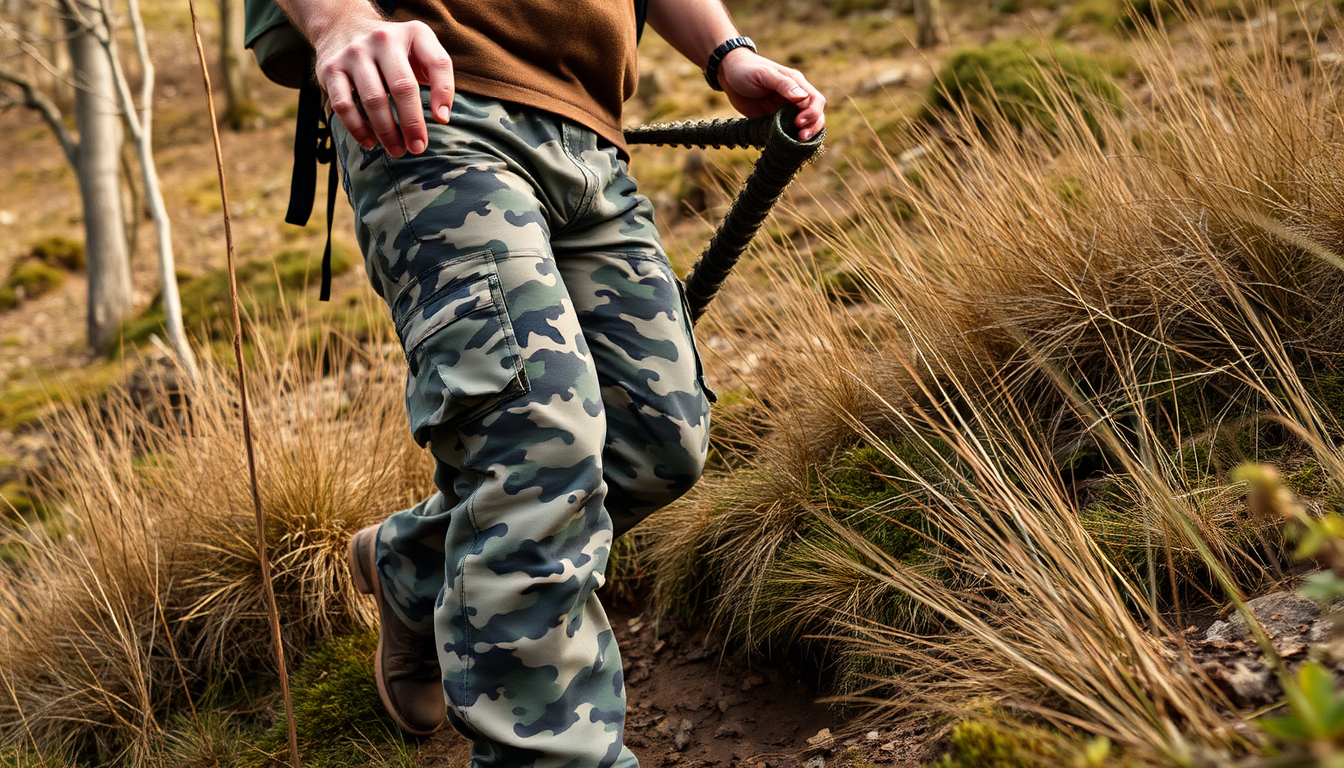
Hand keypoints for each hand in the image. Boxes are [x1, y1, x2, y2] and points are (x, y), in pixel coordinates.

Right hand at [313, 19, 453, 156]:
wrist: (343, 26)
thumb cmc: (394, 51)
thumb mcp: (420, 50)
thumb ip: (438, 76)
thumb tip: (441, 117)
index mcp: (414, 32)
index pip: (437, 62)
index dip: (443, 93)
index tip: (442, 120)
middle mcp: (383, 38)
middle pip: (402, 87)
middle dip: (412, 123)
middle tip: (418, 147)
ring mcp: (354, 53)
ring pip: (373, 100)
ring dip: (387, 131)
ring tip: (396, 150)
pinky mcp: (331, 69)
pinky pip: (344, 105)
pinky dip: (358, 128)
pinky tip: (370, 142)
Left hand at [717, 50, 825, 140]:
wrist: (729, 75)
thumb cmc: (747, 69)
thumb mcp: (764, 74)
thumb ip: (783, 84)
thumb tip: (803, 97)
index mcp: (797, 84)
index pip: (816, 100)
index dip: (812, 113)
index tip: (798, 122)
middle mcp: (795, 98)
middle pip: (816, 115)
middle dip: (813, 127)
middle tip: (801, 137)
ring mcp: (786, 110)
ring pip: (805, 125)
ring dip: (806, 135)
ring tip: (798, 143)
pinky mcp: (775, 121)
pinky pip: (788, 132)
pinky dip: (790, 139)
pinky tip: (786, 145)